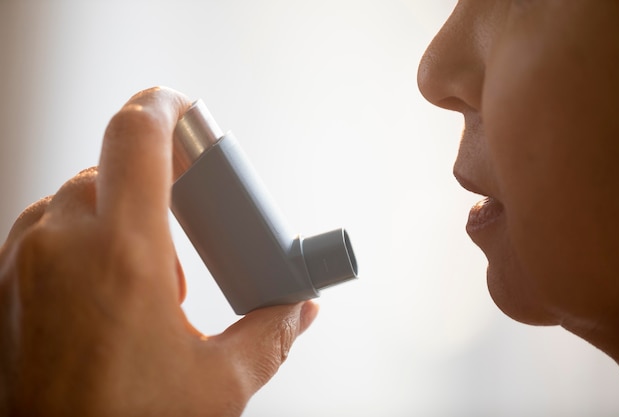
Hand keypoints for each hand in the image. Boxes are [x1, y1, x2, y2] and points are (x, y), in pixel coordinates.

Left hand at [0, 87, 317, 416]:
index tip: (183, 107)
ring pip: (77, 197)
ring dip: (119, 218)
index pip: (137, 134)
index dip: (163, 105)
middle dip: (156, 187)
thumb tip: (299, 310)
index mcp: (122, 254)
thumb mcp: (216, 385)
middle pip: (112, 167)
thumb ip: (269, 335)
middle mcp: (61, 244)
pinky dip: (83, 240)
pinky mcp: (3, 283)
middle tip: (186, 231)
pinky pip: (48, 230)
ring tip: (149, 280)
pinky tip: (108, 294)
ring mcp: (22, 262)